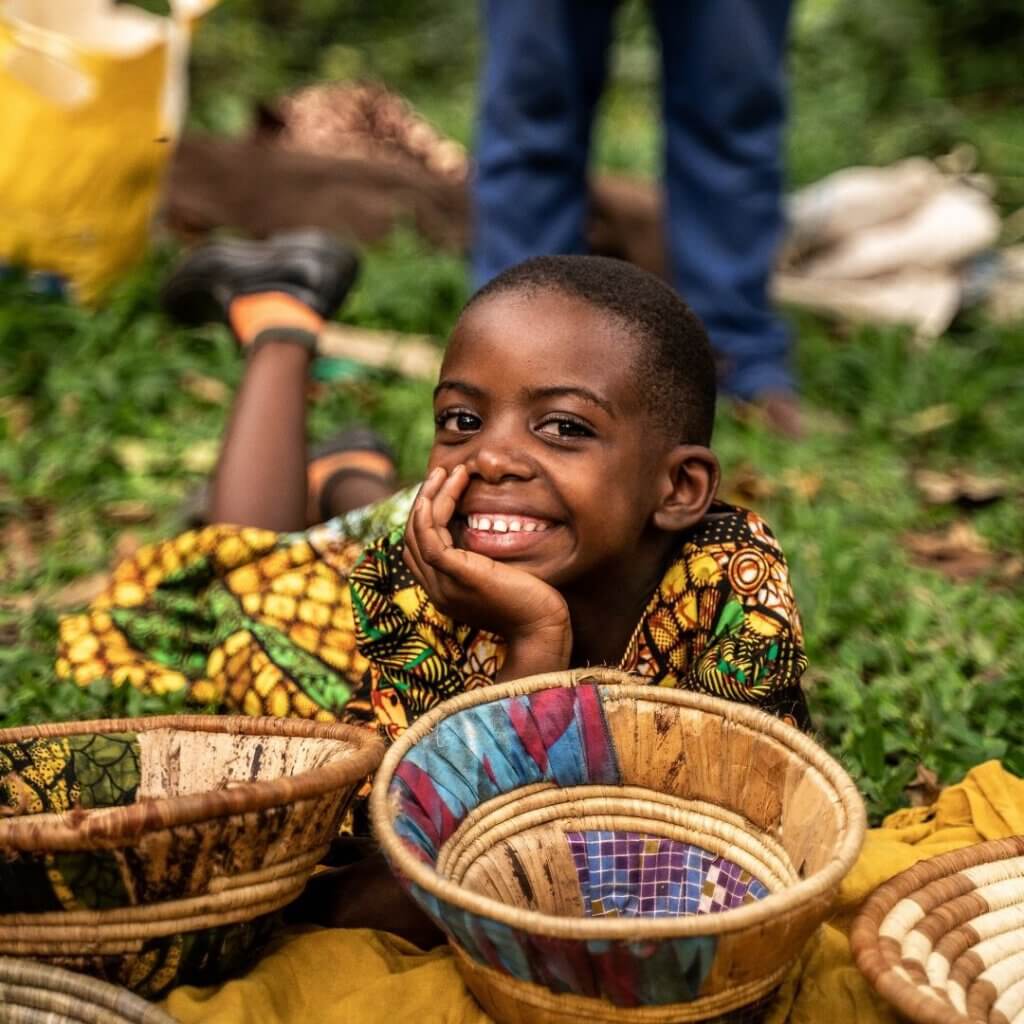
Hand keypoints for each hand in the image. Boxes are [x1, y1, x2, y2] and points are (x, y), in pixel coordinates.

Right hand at [403, 466, 571, 676]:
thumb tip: (481, 526)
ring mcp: (443, 584)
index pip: (418, 549)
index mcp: (444, 591)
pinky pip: (431, 534)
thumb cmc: (532, 602)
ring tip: (448, 472)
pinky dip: (436, 506)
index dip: (425, 517)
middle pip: (411, 537)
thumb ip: (482, 558)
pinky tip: (451, 485)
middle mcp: (436, 589)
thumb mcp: (500, 575)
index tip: (445, 492)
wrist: (542, 627)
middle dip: (424, 501)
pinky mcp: (456, 575)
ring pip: (418, 531)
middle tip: (442, 473)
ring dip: (430, 496)